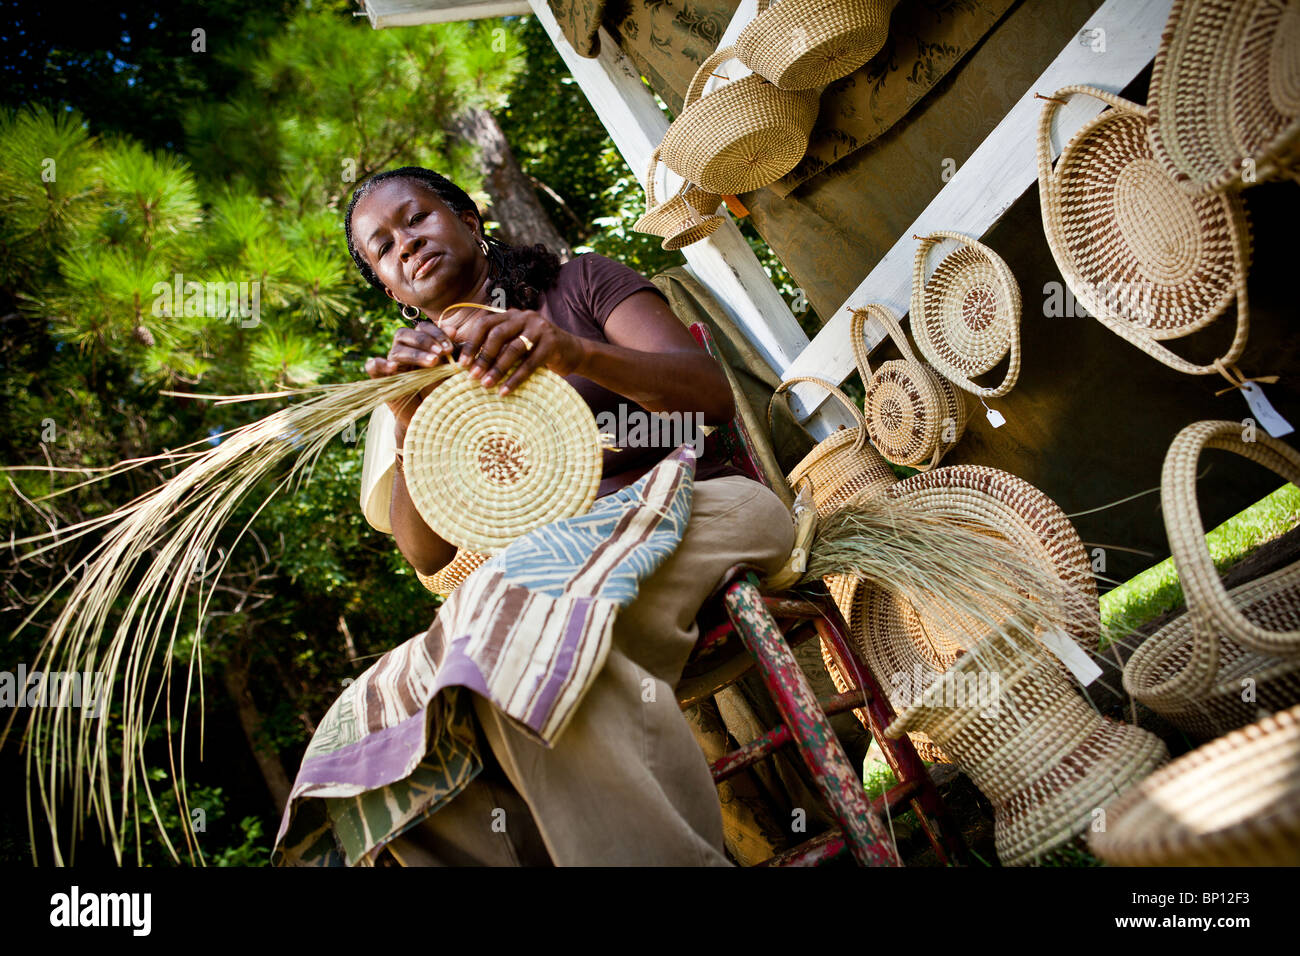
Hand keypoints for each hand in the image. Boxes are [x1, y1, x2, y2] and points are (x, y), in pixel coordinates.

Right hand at [363, 320, 454, 430]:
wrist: (429, 418)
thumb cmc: (440, 391)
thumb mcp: (449, 370)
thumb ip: (451, 352)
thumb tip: (453, 329)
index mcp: (419, 345)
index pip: (422, 328)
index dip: (435, 333)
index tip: (450, 347)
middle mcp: (402, 351)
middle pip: (404, 334)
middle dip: (424, 341)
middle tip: (442, 353)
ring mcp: (390, 365)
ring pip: (395, 350)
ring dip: (414, 354)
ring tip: (432, 363)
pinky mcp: (380, 380)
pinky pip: (372, 366)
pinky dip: (380, 364)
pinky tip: (393, 367)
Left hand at [439, 305, 584, 394]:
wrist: (572, 352)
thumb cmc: (536, 350)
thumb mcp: (515, 343)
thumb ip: (495, 346)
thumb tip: (463, 358)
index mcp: (511, 315)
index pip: (485, 323)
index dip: (472, 343)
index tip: (462, 363)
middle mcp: (525, 317)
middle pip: (498, 334)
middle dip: (483, 356)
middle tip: (472, 376)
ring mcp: (540, 328)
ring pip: (514, 348)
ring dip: (498, 369)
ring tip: (486, 385)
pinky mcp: (552, 344)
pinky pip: (530, 363)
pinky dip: (516, 378)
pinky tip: (505, 391)